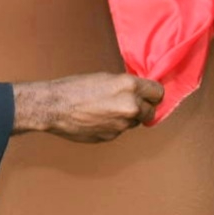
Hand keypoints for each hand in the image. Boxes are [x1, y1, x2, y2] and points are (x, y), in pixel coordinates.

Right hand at [13, 73, 164, 141]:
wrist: (55, 107)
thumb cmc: (76, 87)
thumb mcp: (106, 78)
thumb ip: (127, 87)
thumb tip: (140, 94)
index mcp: (130, 86)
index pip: (158, 92)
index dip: (152, 93)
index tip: (148, 94)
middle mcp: (130, 106)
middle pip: (151, 110)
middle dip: (142, 107)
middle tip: (127, 102)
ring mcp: (122, 124)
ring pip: (135, 121)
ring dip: (127, 117)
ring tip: (106, 109)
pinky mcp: (113, 136)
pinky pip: (121, 130)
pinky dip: (114, 125)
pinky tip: (98, 118)